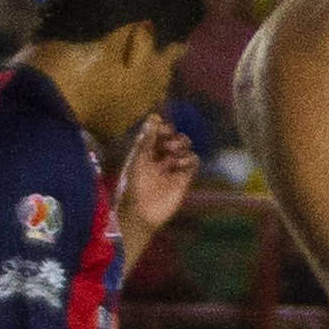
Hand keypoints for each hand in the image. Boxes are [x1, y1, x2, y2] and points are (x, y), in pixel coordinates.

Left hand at [117, 115, 200, 238]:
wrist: (142, 212)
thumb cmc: (135, 185)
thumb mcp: (139, 158)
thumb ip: (147, 138)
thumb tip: (153, 116)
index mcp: (146, 152)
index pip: (159, 132)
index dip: (163, 128)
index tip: (162, 129)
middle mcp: (160, 158)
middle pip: (174, 138)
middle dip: (173, 136)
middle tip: (168, 145)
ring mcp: (173, 168)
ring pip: (185, 148)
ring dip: (181, 146)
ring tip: (173, 155)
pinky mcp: (184, 179)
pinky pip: (193, 162)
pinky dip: (190, 159)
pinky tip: (181, 165)